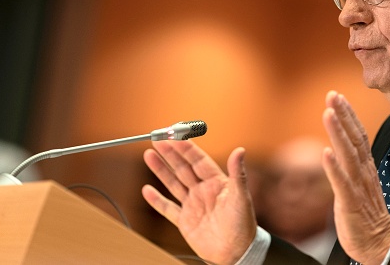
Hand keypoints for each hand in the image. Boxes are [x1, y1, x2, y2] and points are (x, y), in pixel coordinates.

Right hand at [142, 140, 256, 264]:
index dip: (186, 148)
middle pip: (182, 168)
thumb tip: (240, 150)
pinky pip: (168, 208)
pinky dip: (157, 200)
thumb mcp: (240, 196)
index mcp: (216, 182)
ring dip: (161, 170)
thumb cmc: (243, 224)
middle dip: (170, 153)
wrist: (237, 253)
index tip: (174, 136)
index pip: (198, 160)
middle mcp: (203, 191)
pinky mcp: (185, 221)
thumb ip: (238, 173)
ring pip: (173, 183)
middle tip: (157, 139)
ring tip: (148, 155)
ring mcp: (193, 205)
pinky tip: (147, 190)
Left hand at [321, 91, 389, 263]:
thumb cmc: (365, 212)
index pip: (358, 135)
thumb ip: (351, 163)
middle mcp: (363, 172)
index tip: (338, 96)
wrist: (378, 243)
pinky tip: (325, 152)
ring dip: (338, 133)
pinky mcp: (351, 203)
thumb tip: (339, 146)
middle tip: (332, 94)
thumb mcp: (359, 182)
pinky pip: (342, 183)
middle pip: (354, 138)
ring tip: (328, 113)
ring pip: (348, 155)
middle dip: (343, 115)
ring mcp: (358, 186)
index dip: (348, 114)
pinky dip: (334, 168)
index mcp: (365, 167)